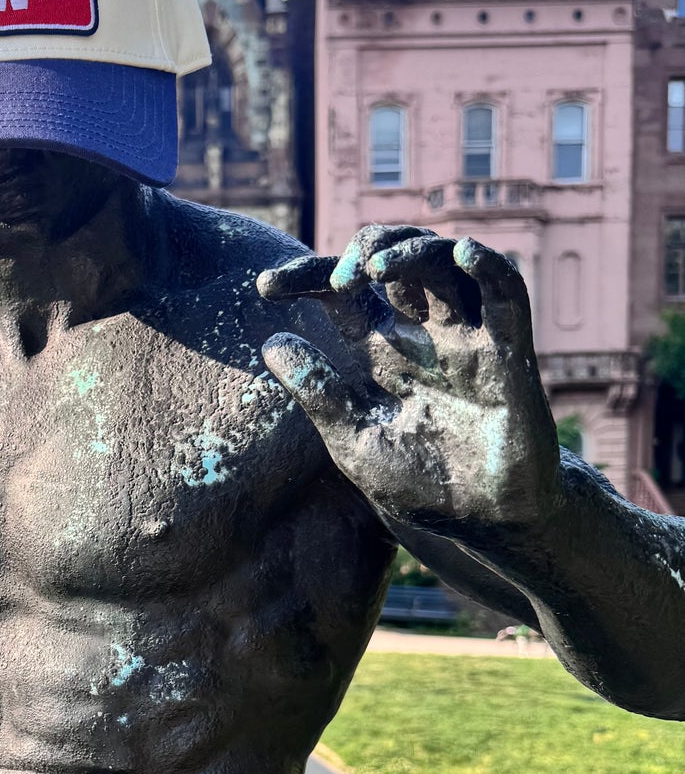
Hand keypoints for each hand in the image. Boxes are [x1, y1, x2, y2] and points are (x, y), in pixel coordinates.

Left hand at [258, 226, 560, 530]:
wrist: (480, 521)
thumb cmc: (420, 483)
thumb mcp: (353, 440)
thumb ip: (318, 393)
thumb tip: (271, 343)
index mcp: (382, 352)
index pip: (342, 294)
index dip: (306, 278)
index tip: (264, 287)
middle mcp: (424, 335)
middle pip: (396, 263)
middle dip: (365, 254)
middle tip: (337, 280)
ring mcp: (467, 339)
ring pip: (447, 265)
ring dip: (414, 252)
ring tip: (379, 268)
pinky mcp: (510, 354)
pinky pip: (508, 296)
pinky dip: (491, 268)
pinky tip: (466, 253)